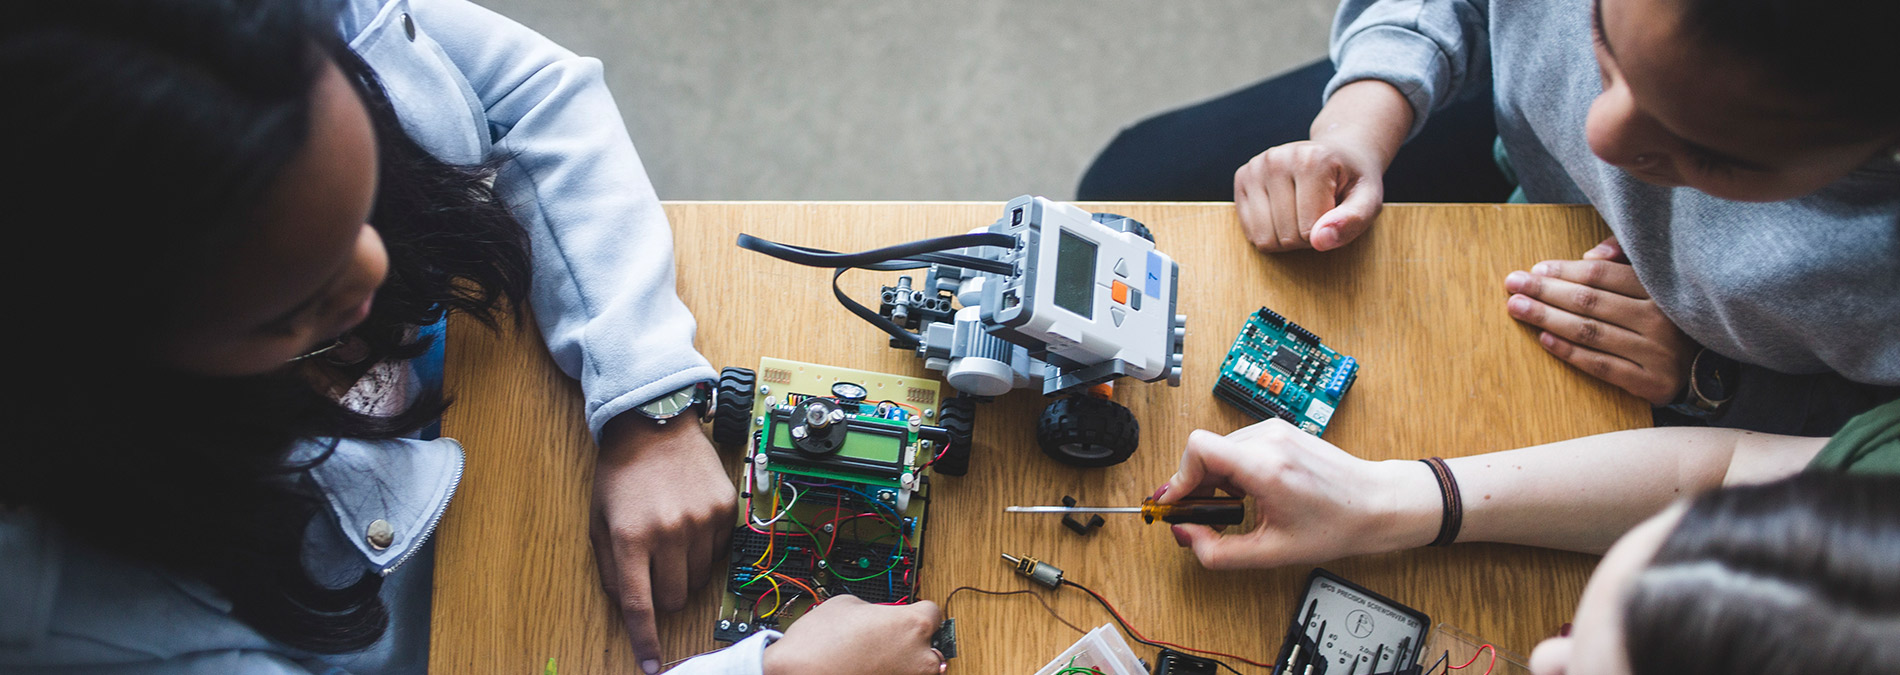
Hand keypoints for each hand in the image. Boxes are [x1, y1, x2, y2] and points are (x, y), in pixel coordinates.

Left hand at [591, 413, 735, 673]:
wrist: (654, 422)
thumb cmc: (621, 473)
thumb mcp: (599, 520)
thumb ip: (611, 567)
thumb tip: (630, 605)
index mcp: (630, 536)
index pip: (640, 604)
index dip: (645, 640)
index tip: (651, 666)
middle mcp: (669, 531)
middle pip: (675, 597)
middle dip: (664, 593)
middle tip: (655, 567)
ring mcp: (702, 520)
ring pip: (698, 578)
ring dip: (684, 569)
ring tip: (671, 536)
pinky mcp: (725, 509)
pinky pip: (719, 552)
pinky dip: (704, 546)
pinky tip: (690, 519)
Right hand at [764, 596, 945, 674]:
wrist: (797, 674)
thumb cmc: (819, 644)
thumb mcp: (848, 603)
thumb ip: (876, 608)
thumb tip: (880, 615)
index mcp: (913, 625)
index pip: (934, 612)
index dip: (917, 611)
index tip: (908, 615)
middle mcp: (920, 657)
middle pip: (931, 645)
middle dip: (912, 642)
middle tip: (887, 640)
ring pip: (919, 670)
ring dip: (903, 664)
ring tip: (874, 660)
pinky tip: (869, 672)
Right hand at [1158, 420, 1438, 569]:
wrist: (1376, 503)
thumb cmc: (1335, 526)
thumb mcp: (1272, 552)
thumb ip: (1219, 552)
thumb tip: (1186, 536)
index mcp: (1266, 467)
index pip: (1198, 449)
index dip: (1180, 478)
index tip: (1177, 503)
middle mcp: (1269, 440)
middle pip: (1205, 451)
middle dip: (1196, 485)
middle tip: (1202, 515)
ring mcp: (1276, 431)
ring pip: (1221, 448)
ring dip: (1216, 478)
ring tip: (1234, 506)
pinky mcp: (1281, 431)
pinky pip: (1240, 445)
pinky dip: (1234, 469)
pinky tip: (1250, 492)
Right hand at [1232, 79, 1410, 252]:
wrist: (1338, 153)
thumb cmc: (1353, 181)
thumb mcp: (1369, 201)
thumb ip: (1352, 221)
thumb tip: (1320, 241)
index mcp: (1311, 160)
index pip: (1308, 231)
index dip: (1325, 234)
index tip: (1335, 213)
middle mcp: (1277, 158)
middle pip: (1285, 236)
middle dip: (1305, 237)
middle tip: (1319, 214)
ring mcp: (1255, 167)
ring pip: (1263, 237)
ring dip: (1286, 237)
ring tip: (1302, 213)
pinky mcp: (1242, 178)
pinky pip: (1250, 231)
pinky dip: (1268, 232)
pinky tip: (1283, 212)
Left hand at [1503, 236, 1694, 404]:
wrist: (1704, 366)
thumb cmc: (1665, 317)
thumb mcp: (1653, 283)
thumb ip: (1623, 261)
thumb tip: (1590, 256)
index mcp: (1659, 290)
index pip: (1601, 276)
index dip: (1564, 271)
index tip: (1534, 270)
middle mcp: (1660, 320)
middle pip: (1590, 302)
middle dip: (1546, 292)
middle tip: (1513, 285)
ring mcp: (1657, 353)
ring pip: (1591, 332)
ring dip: (1548, 319)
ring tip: (1517, 308)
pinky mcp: (1651, 382)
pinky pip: (1601, 365)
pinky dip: (1569, 352)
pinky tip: (1544, 339)